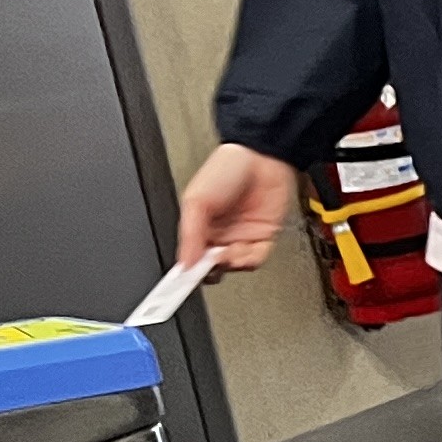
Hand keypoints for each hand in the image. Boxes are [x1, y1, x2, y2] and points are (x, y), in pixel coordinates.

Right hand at [177, 141, 303, 273]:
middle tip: (207, 262)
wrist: (261, 156)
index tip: (178, 285)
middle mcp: (219, 235)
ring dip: (230, 264)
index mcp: (198, 227)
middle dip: (209, 269)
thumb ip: (189, 234)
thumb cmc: (227, 168)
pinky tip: (242, 250)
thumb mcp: (195, 199)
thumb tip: (183, 263)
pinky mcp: (263, 236)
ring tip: (226, 251)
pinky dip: (248, 260)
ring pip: (233, 267)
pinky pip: (256, 259)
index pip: (189, 258)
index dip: (184, 273)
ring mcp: (241, 236)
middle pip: (210, 268)